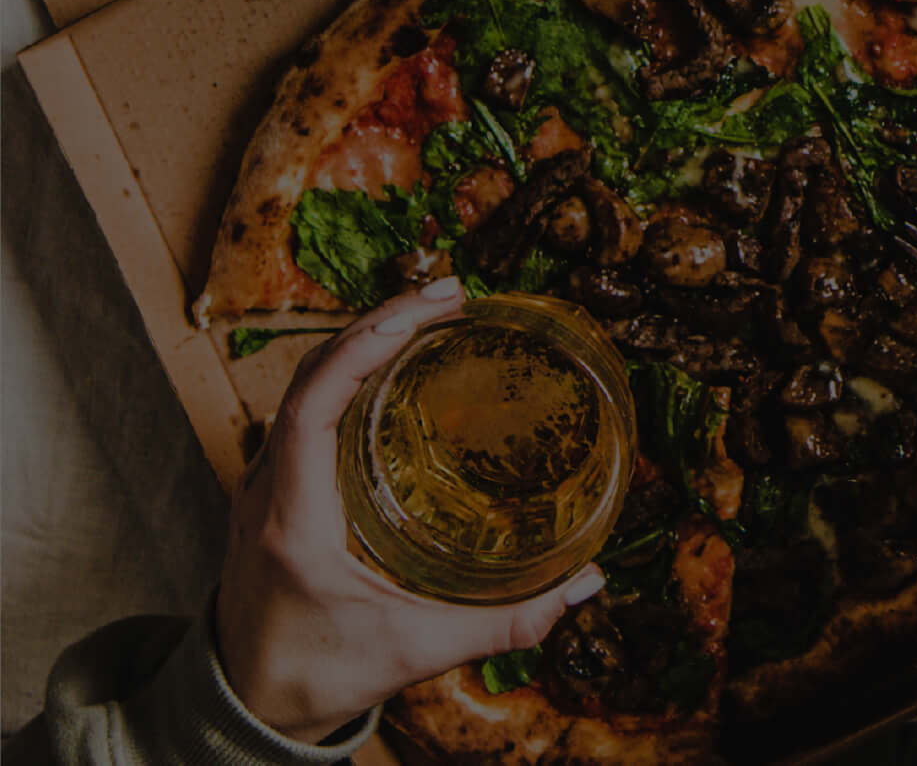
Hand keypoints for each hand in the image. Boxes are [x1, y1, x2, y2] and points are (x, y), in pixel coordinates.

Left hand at [213, 280, 601, 742]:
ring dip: (364, 336)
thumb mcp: (416, 652)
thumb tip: (587, 585)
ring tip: (434, 309)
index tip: (418, 315)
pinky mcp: (274, 486)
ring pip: (304, 382)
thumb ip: (506, 623)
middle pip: (310, 375)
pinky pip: (306, 402)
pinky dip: (351, 365)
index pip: (310, 407)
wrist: (247, 704)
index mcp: (293, 520)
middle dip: (379, 322)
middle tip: (454, 294)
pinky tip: (398, 357)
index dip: (359, 351)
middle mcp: (268, 489)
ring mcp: (263, 483)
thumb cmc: (319, 677)